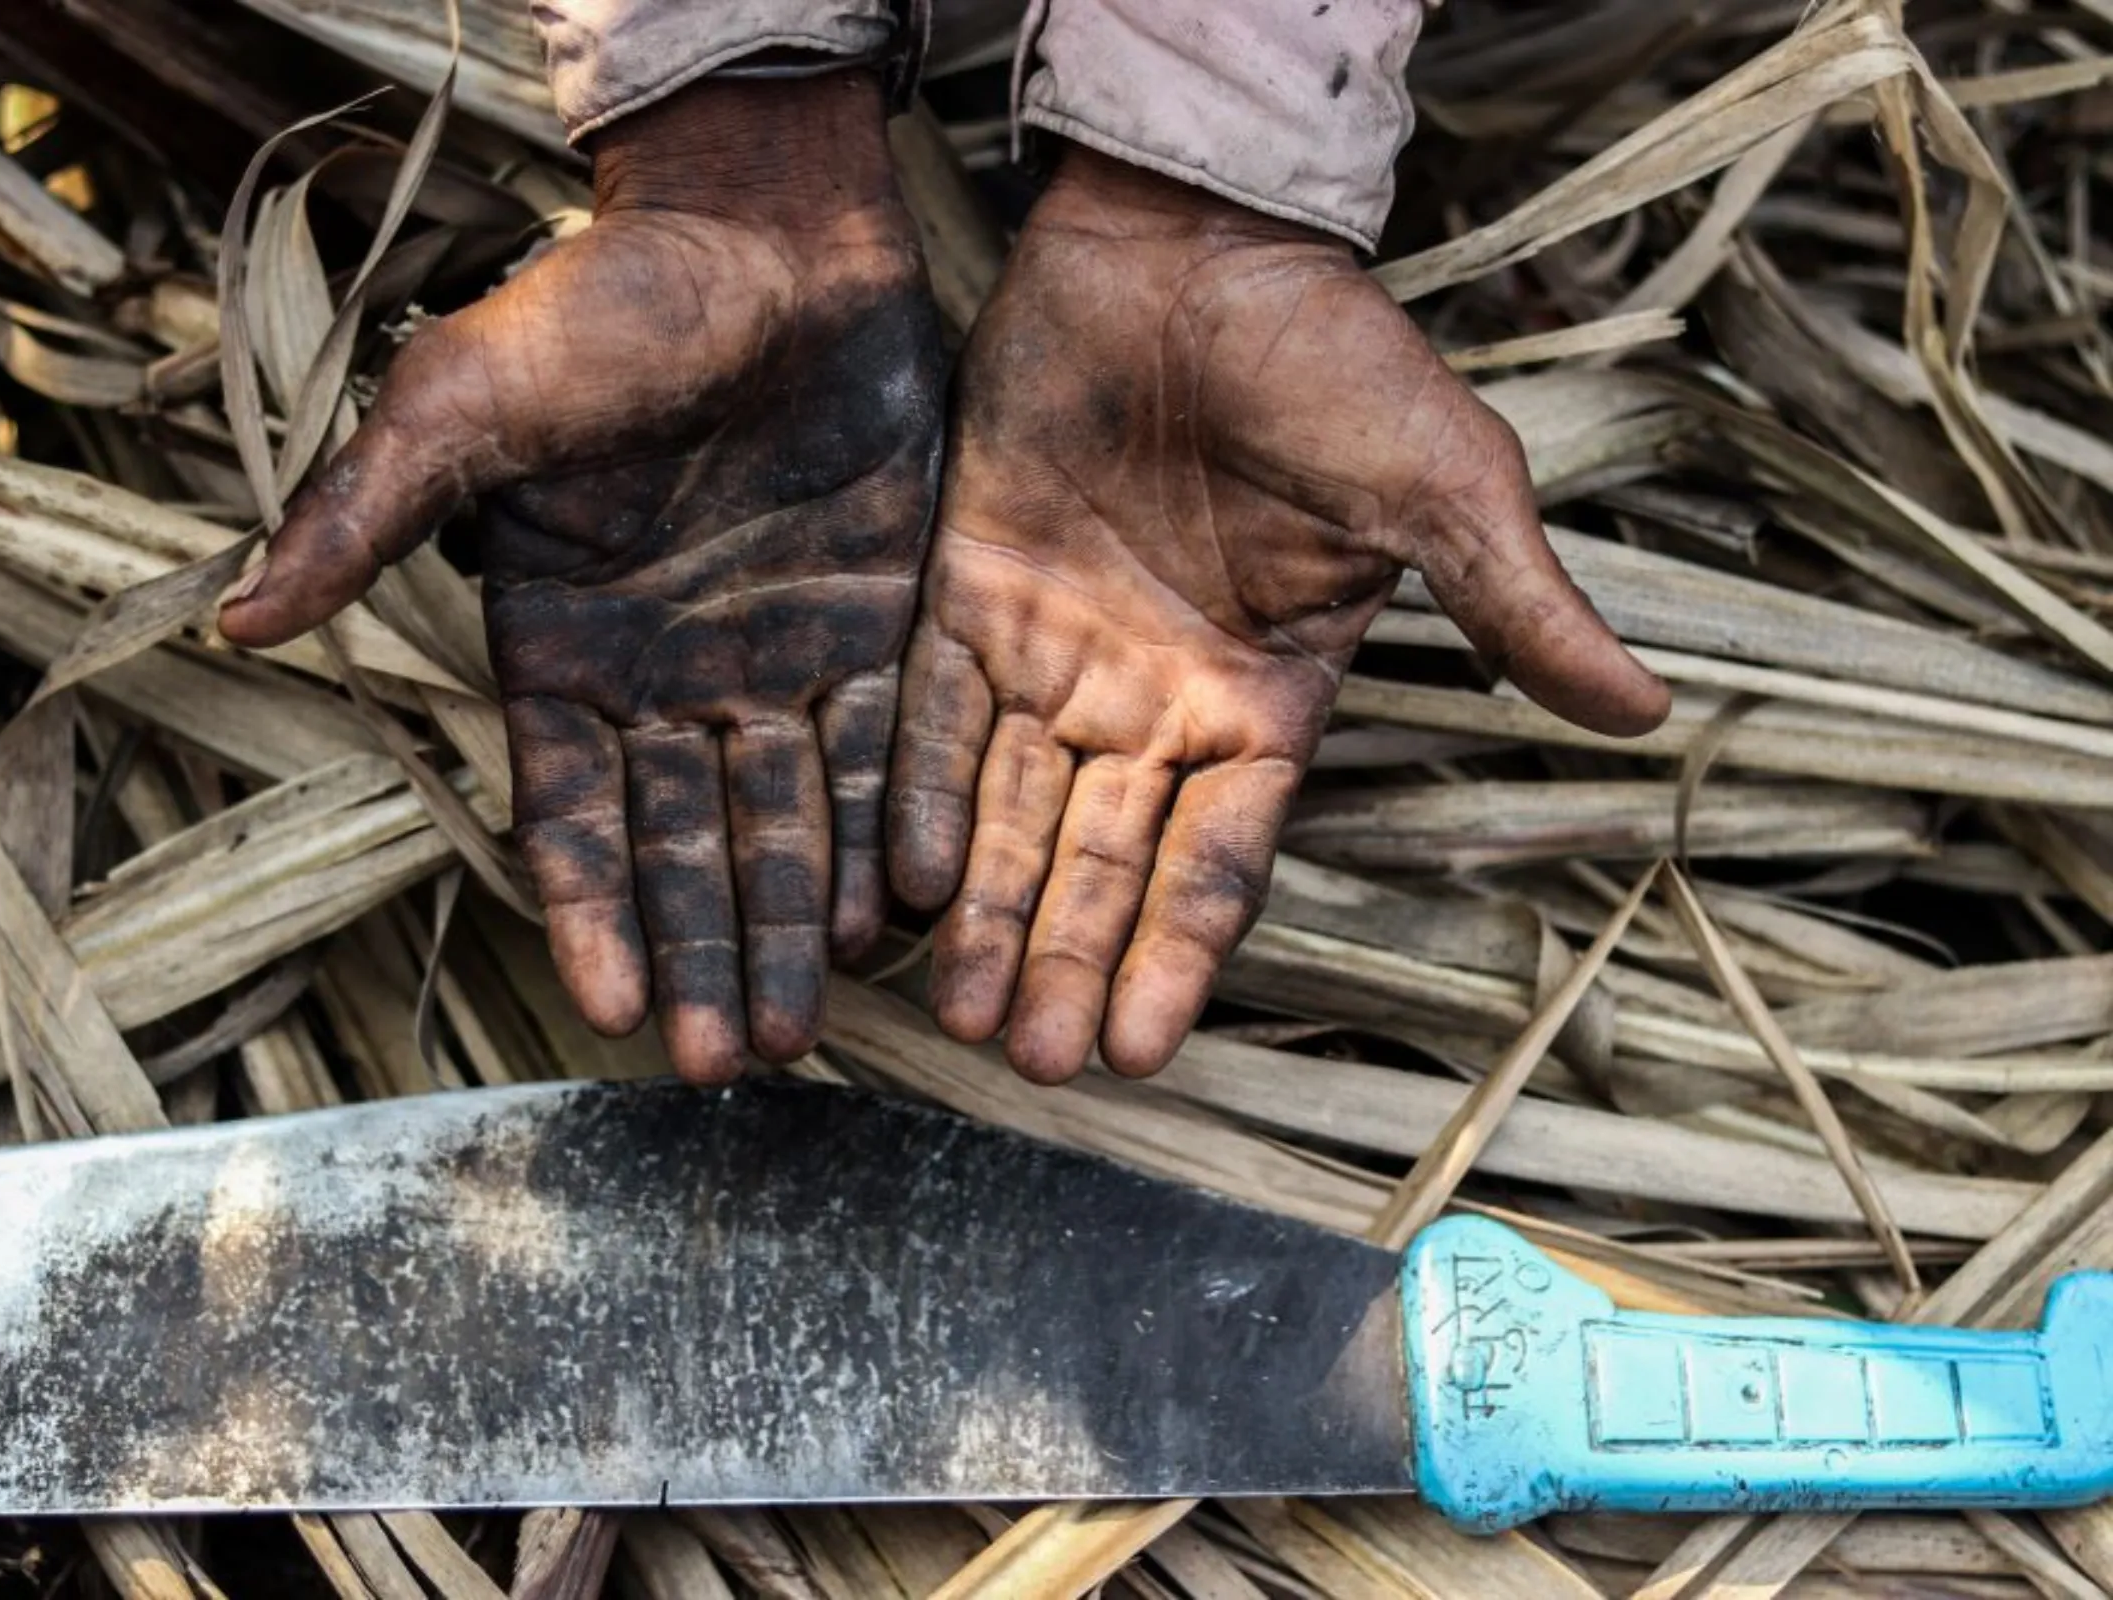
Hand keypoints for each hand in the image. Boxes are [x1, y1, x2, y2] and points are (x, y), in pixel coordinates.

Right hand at [220, 73, 945, 1082]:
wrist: (761, 229)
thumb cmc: (599, 305)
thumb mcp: (467, 400)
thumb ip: (367, 511)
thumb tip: (237, 611)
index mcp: (563, 652)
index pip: (571, 812)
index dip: (591, 909)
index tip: (612, 1012)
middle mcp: (666, 678)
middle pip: (685, 844)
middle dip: (705, 953)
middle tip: (727, 1066)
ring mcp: (773, 659)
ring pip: (785, 821)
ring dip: (795, 925)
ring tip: (807, 1030)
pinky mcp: (875, 626)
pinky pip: (881, 750)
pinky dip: (885, 831)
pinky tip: (897, 917)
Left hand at [888, 149, 1668, 1083]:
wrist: (1193, 237)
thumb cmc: (1330, 355)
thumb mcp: (1441, 485)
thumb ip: (1513, 606)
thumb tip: (1649, 715)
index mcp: (1264, 699)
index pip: (1218, 861)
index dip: (1179, 957)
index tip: (1140, 1054)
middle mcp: (1155, 700)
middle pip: (1107, 862)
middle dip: (1071, 960)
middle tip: (1034, 1063)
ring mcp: (1058, 652)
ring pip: (1013, 811)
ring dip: (990, 911)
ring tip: (962, 1014)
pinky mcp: (971, 590)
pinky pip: (932, 714)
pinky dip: (917, 795)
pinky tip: (902, 884)